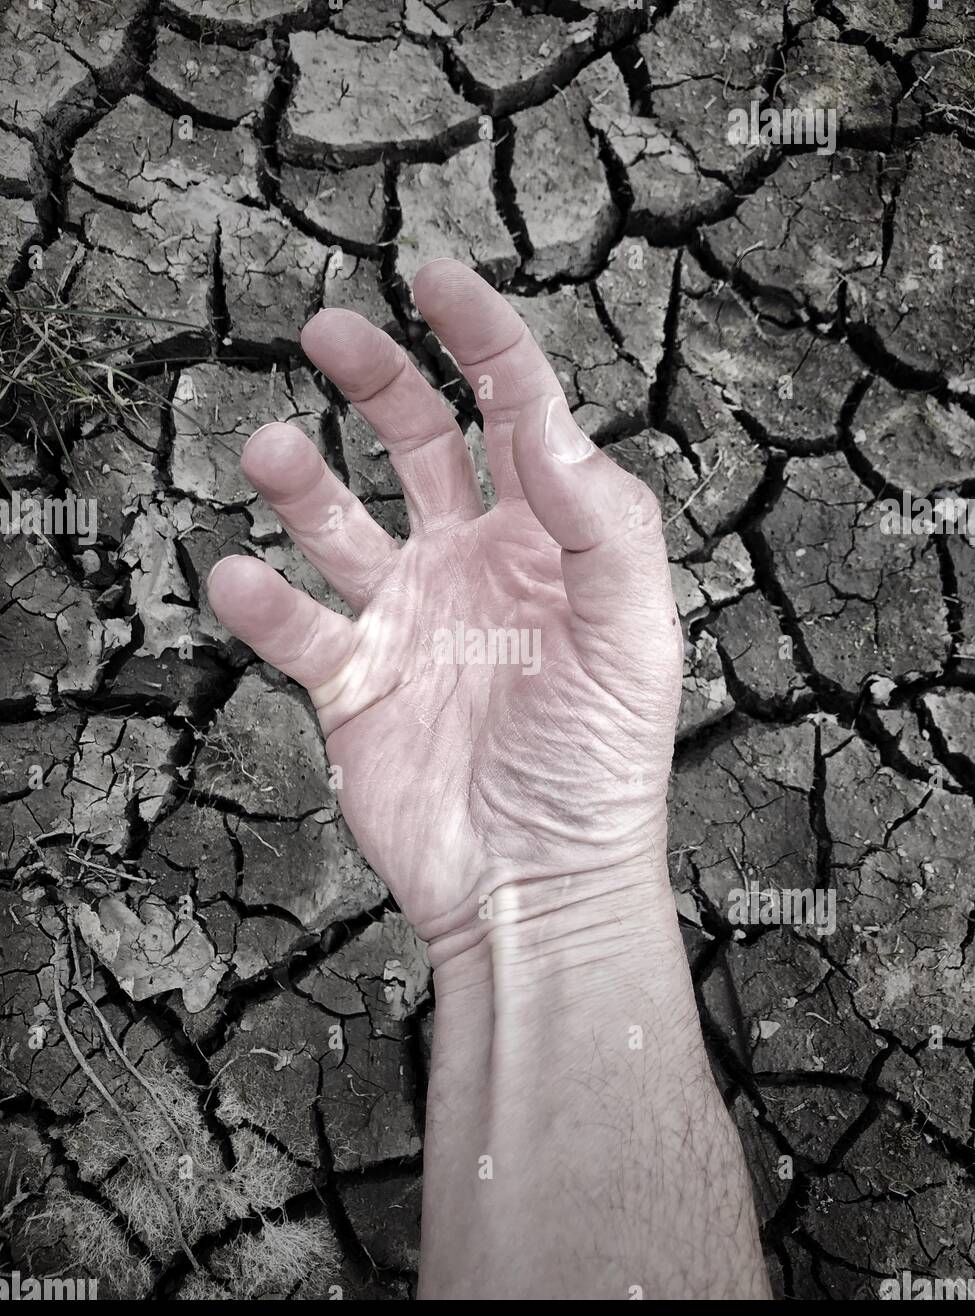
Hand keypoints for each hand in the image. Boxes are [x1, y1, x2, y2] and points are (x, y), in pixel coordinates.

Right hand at [208, 260, 682, 965]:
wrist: (537, 884)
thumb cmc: (602, 767)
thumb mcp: (634, 634)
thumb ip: (602, 523)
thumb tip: (552, 425)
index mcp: (550, 541)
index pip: (517, 415)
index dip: (484, 341)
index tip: (438, 281)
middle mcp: (473, 564)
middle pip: (417, 444)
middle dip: (379, 379)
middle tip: (330, 331)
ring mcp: (410, 621)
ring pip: (340, 523)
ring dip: (302, 482)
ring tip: (271, 450)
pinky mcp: (355, 683)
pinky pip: (297, 626)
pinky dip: (263, 602)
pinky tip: (242, 578)